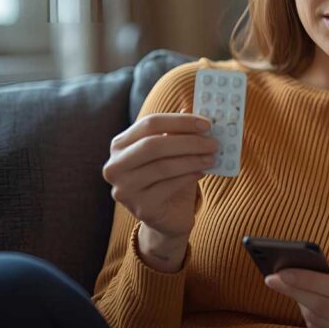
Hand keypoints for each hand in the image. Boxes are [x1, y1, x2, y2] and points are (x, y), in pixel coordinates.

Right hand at [102, 111, 217, 238]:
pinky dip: (190, 176)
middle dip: (188, 142)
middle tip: (213, 142)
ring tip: (212, 157)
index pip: (149, 124)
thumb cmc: (170, 178)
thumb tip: (197, 111)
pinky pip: (169, 186)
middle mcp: (115, 166)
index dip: (180, 121)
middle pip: (153, 145)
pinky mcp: (141, 208)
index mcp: (120, 145)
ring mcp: (125, 189)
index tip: (206, 123)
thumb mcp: (173, 152)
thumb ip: (179, 132)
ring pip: (163, 166)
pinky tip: (202, 172)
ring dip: (193, 159)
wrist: (167, 217)